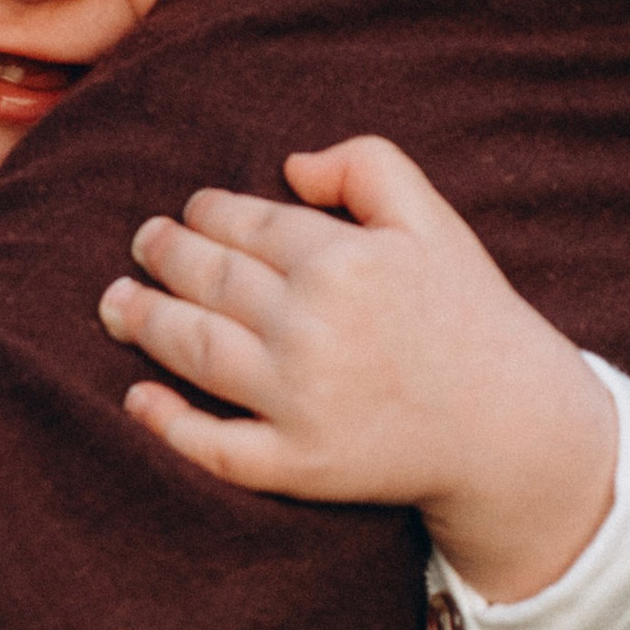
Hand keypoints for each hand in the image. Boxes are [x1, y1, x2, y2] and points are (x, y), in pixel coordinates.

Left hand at [106, 134, 618, 603]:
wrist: (514, 428)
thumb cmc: (467, 313)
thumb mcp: (432, 220)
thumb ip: (367, 166)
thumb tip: (288, 166)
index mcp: (343, 261)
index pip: (243, 223)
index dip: (205, 212)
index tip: (190, 212)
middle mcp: (313, 328)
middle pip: (207, 281)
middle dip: (162, 255)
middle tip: (141, 245)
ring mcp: (300, 401)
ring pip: (194, 351)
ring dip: (142, 322)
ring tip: (116, 304)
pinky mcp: (299, 464)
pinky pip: (214, 445)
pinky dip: (167, 422)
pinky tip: (137, 399)